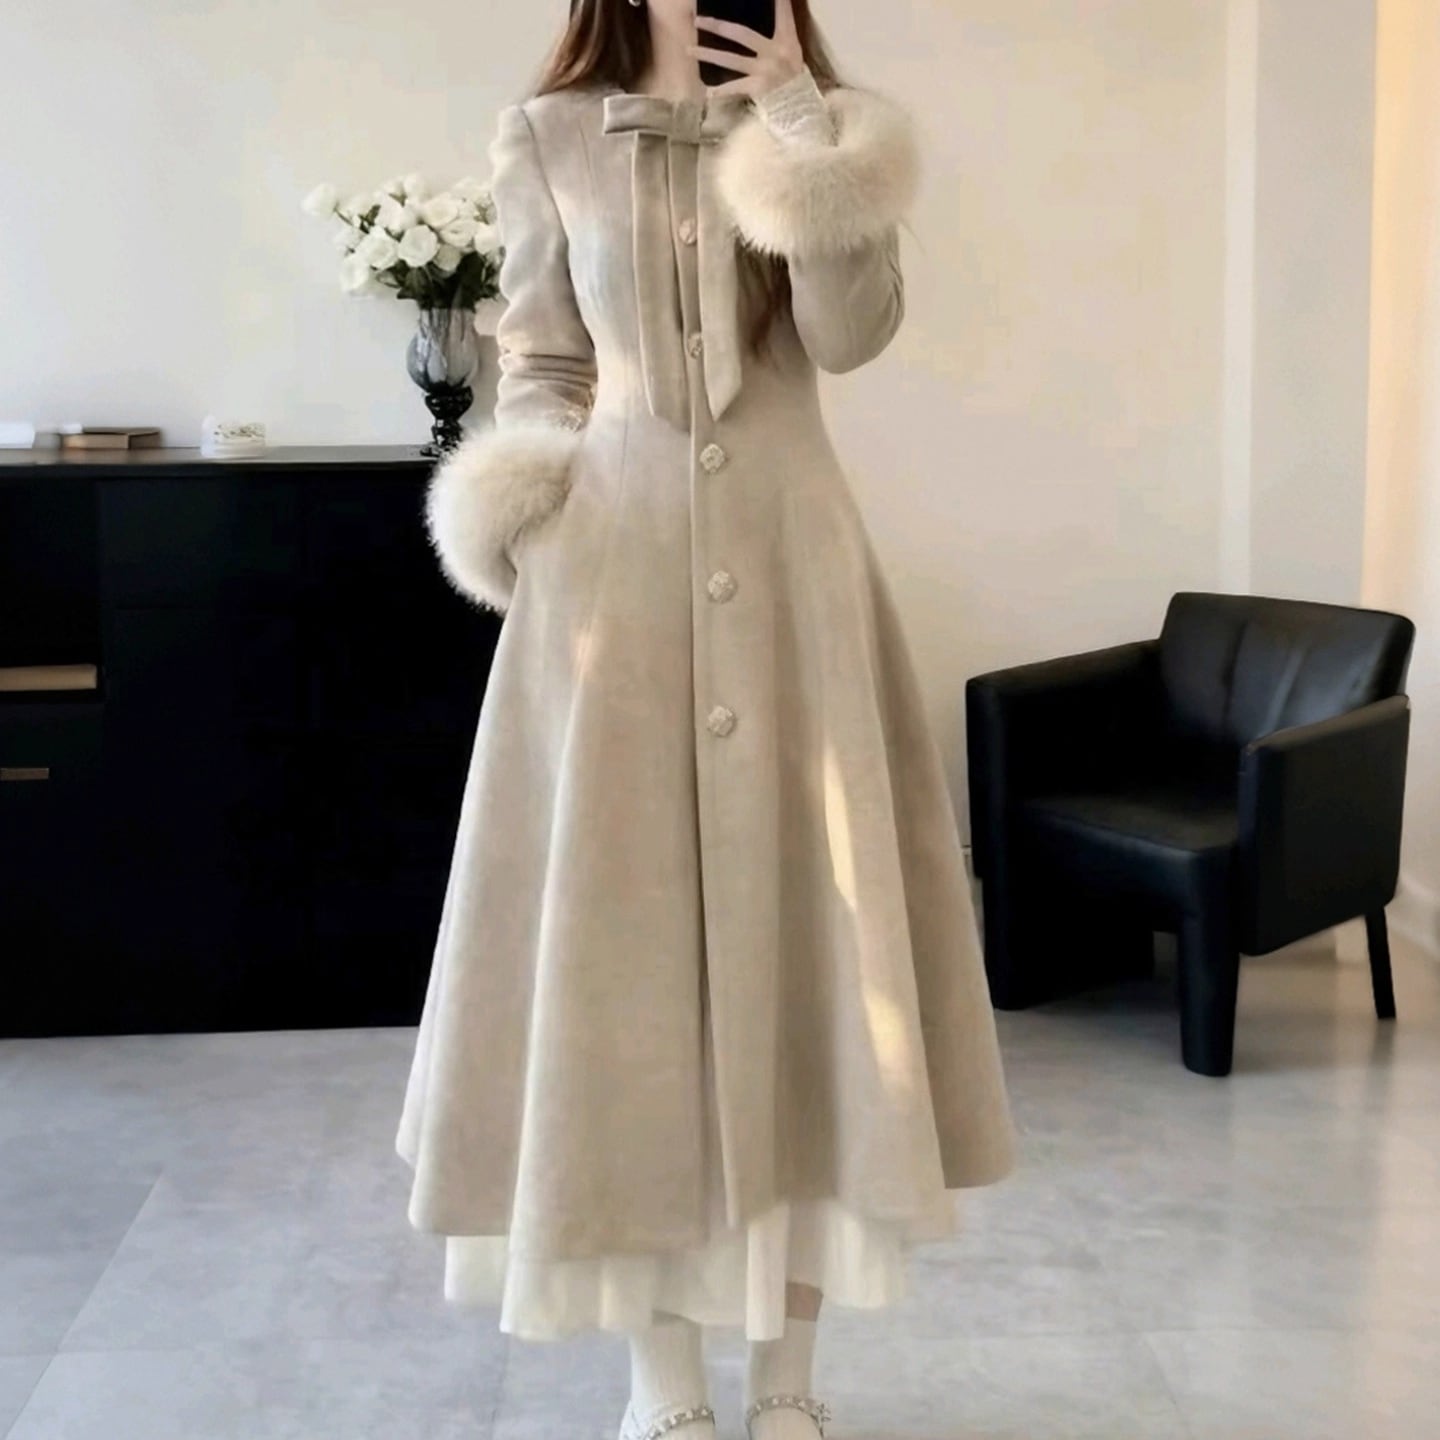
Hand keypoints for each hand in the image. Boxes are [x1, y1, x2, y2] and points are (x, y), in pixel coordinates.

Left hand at [689, 0, 804, 99]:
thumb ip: (781, 31)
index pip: (782, 14)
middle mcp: (773, 52)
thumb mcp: (794, 51)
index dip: (779, 1)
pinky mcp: (757, 88)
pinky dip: (721, 92)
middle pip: (741, 34)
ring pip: (731, 60)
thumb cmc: (795, 77)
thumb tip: (774, 8)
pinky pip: (734, 88)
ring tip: (689, 50)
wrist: (801, 106)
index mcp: (785, 40)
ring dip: (708, 55)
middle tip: (698, 21)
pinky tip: (707, 93)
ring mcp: (763, 71)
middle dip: (718, 27)